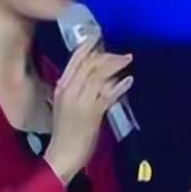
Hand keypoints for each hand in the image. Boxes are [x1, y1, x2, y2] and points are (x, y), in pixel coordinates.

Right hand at [44, 33, 133, 183]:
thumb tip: (98, 76)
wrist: (62, 154)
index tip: (99, 37)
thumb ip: (77, 89)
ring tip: (128, 61)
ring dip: (115, 66)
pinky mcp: (92, 113)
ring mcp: (80, 101)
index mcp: (61, 87)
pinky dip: (120, 86)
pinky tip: (129, 80)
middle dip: (108, 56)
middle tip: (123, 54)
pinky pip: (108, 94)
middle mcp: (69, 90)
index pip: (75, 61)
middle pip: (90, 64)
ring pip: (99, 75)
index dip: (88, 47)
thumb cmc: (65, 132)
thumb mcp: (66, 105)